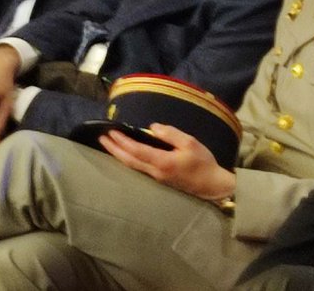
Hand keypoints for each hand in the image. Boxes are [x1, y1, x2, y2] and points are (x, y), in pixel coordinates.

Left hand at [98, 124, 235, 201]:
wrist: (212, 186)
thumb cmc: (203, 163)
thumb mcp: (190, 143)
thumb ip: (170, 134)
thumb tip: (153, 127)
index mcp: (162, 162)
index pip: (136, 151)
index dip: (122, 141)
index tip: (111, 132)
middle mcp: (155, 172)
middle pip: (129, 160)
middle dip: (114, 149)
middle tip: (101, 138)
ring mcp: (156, 178)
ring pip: (132, 166)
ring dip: (119, 154)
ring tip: (109, 144)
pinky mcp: (159, 179)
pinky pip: (139, 168)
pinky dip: (128, 159)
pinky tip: (125, 153)